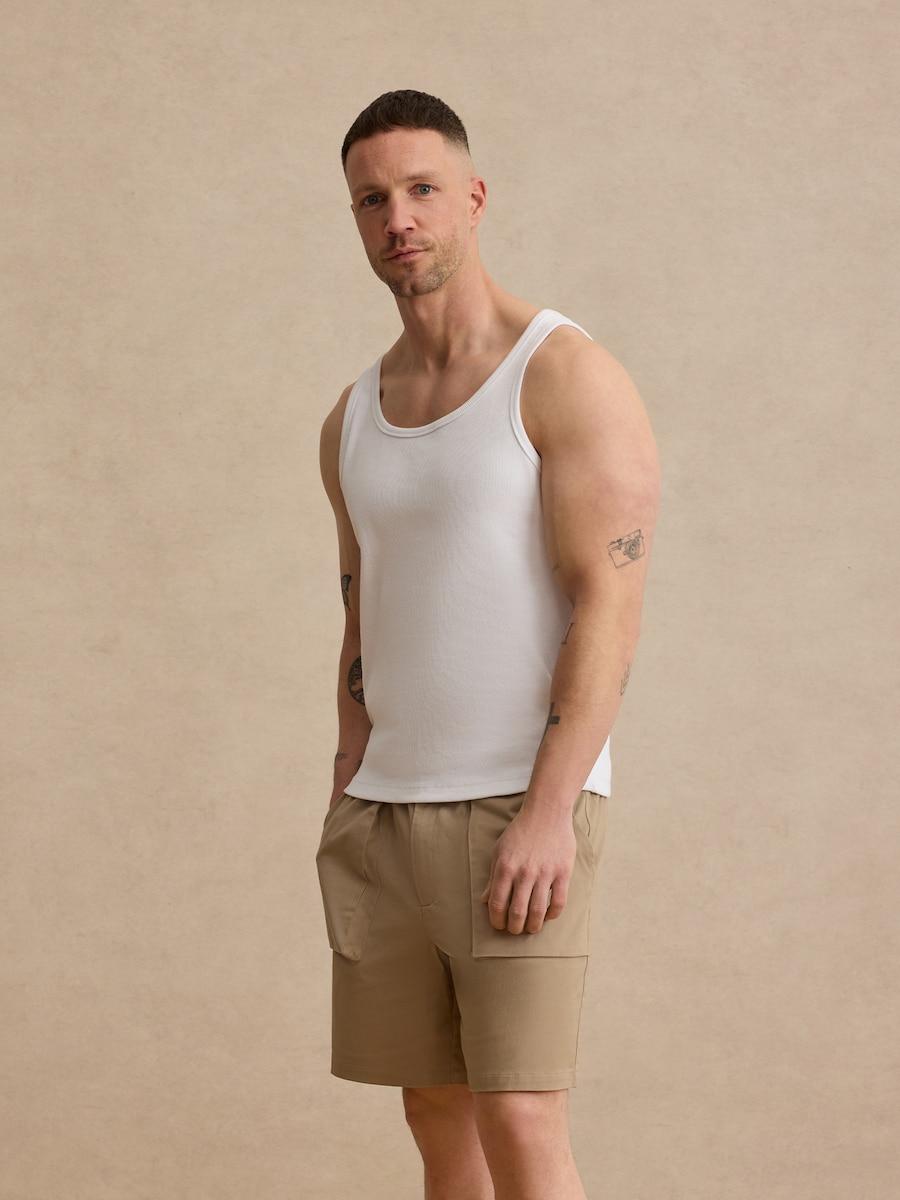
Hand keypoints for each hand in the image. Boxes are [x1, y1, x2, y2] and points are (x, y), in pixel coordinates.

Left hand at [478, 806, 576, 934]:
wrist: (546, 813)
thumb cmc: (520, 832)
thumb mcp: (499, 850)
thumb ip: (493, 876)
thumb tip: (484, 900)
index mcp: (505, 867)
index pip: (496, 904)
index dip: (496, 920)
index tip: (498, 925)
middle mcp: (523, 873)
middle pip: (517, 913)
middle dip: (514, 928)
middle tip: (515, 930)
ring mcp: (544, 873)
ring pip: (538, 912)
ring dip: (533, 926)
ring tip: (531, 928)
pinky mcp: (563, 873)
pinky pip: (558, 902)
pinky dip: (552, 915)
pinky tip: (548, 916)